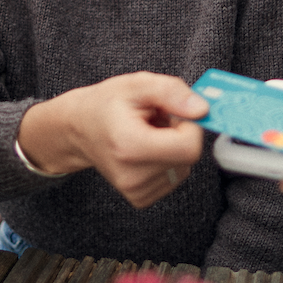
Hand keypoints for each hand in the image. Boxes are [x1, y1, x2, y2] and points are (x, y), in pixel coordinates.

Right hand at [18, 71, 208, 208]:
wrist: (78, 129)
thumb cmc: (106, 104)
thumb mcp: (137, 84)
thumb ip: (172, 92)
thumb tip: (203, 110)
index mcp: (130, 146)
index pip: (189, 147)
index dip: (190, 126)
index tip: (173, 113)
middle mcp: (132, 175)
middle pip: (187, 158)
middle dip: (180, 135)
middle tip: (157, 121)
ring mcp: (136, 191)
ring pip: (183, 168)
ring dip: (173, 148)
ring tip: (148, 134)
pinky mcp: (140, 198)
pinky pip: (173, 178)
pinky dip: (167, 162)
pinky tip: (146, 150)